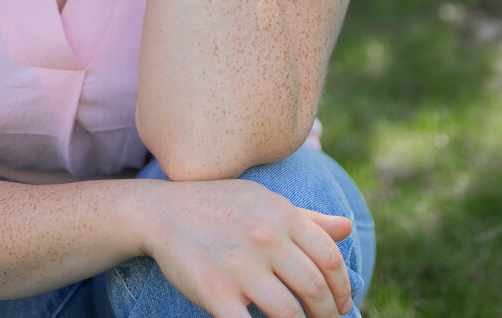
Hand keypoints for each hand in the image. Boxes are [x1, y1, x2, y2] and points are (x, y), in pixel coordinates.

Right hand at [138, 177, 353, 317]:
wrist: (160, 211)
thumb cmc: (216, 206)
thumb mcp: (262, 200)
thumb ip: (306, 218)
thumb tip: (348, 228)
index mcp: (280, 213)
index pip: (329, 257)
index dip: (342, 288)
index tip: (340, 305)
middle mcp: (264, 236)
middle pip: (315, 288)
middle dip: (327, 316)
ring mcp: (240, 264)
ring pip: (290, 314)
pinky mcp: (215, 290)